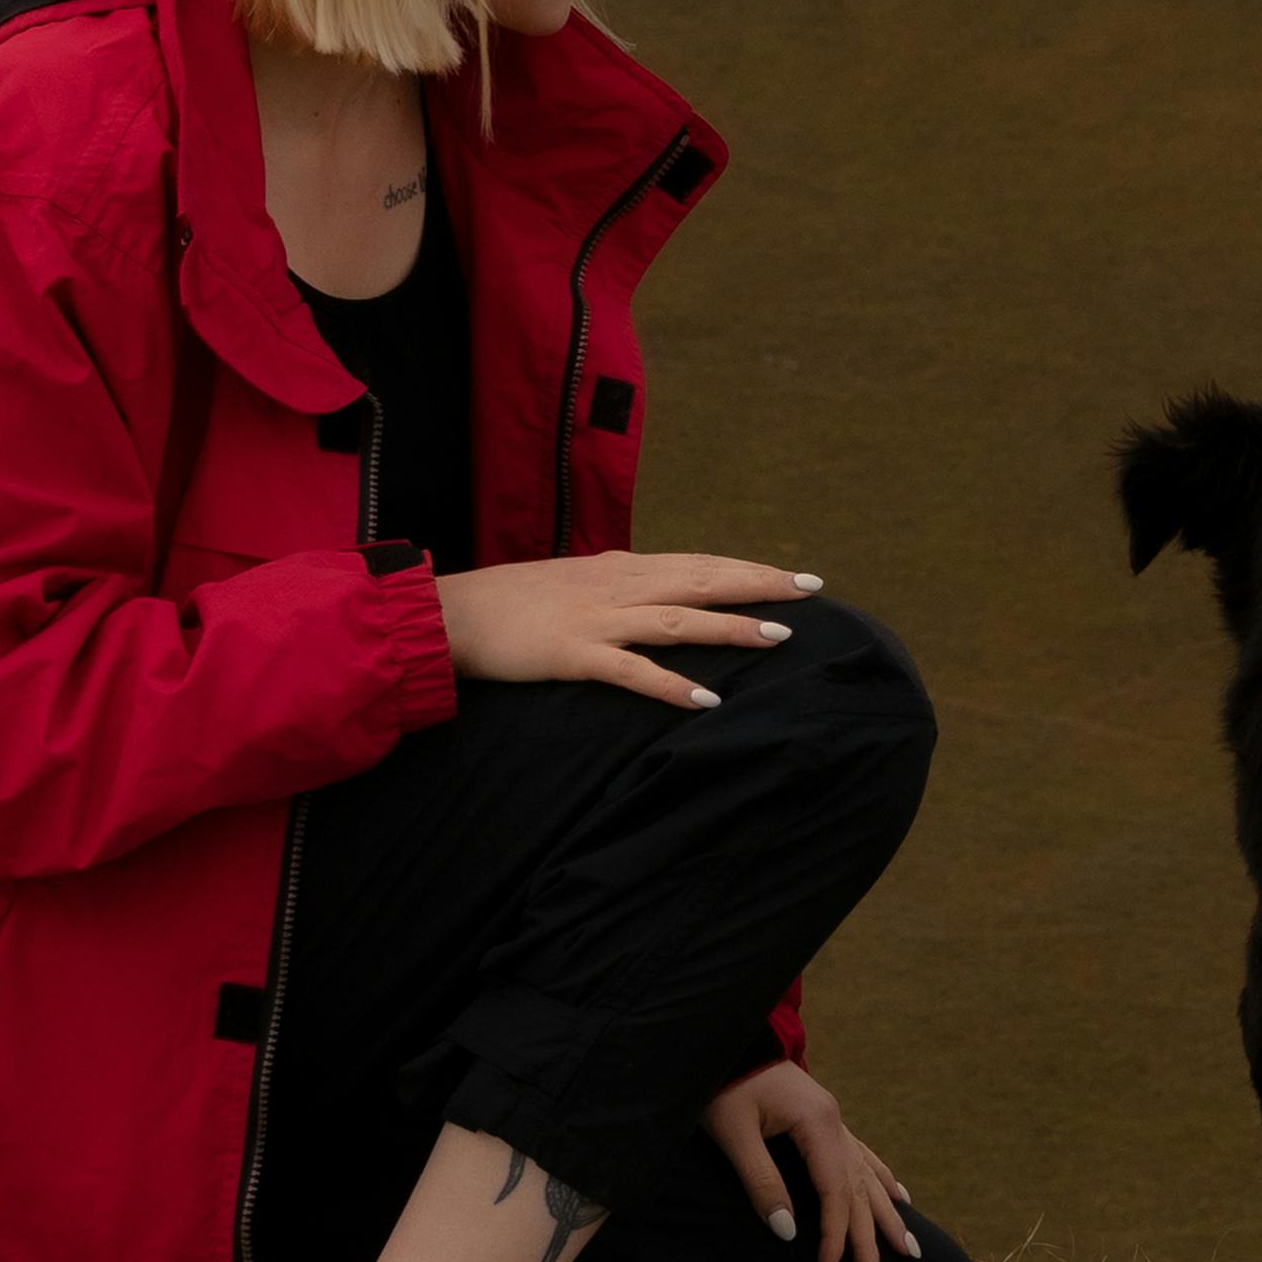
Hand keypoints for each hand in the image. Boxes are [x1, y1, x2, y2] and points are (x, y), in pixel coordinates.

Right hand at [433, 549, 824, 708]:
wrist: (450, 614)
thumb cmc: (509, 604)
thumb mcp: (574, 585)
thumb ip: (616, 587)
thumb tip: (656, 590)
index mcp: (619, 568)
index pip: (698, 562)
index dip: (746, 567)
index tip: (791, 575)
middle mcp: (618, 586)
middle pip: (702, 579)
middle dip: (759, 584)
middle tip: (811, 589)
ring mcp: (598, 619)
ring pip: (680, 619)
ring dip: (731, 627)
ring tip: (779, 638)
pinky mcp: (574, 654)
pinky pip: (632, 671)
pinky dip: (671, 684)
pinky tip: (707, 699)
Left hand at [706, 1058, 918, 1261]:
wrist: (728, 1041)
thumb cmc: (724, 1086)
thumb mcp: (732, 1133)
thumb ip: (760, 1180)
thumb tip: (787, 1231)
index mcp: (818, 1124)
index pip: (835, 1194)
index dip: (834, 1238)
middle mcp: (835, 1124)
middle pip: (859, 1192)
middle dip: (869, 1242)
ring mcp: (834, 1121)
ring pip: (867, 1178)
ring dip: (887, 1217)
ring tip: (909, 1251)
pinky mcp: (825, 1120)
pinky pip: (863, 1157)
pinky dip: (882, 1180)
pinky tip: (900, 1196)